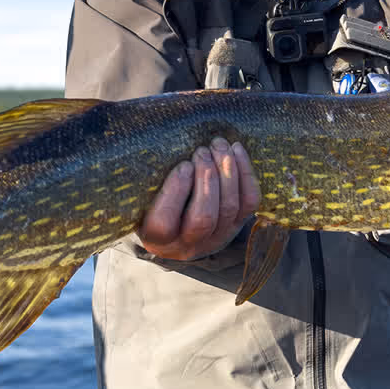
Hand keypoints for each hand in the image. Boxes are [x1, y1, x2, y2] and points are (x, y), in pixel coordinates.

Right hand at [138, 138, 260, 261]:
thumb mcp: (142, 199)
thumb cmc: (152, 201)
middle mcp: (188, 244)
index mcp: (157, 239)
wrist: (181, 224)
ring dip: (227, 171)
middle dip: (206, 179)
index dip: (175, 192)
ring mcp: (217, 237)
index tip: (182, 165)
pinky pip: (249, 201)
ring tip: (218, 144)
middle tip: (201, 151)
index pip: (164, 223)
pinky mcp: (237, 225)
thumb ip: (145, 181)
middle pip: (203, 219)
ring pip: (229, 208)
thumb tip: (139, 148)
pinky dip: (246, 173)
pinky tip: (236, 149)